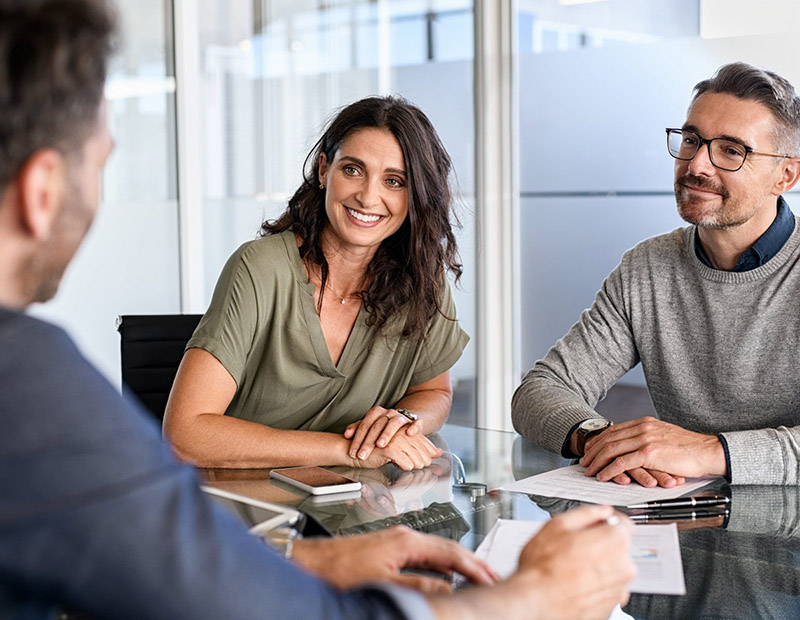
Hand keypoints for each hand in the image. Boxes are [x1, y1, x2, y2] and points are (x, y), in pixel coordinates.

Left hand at [291, 526, 497, 593]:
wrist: (311, 561)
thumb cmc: (339, 569)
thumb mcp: (383, 582)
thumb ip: (418, 585)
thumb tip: (447, 588)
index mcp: (406, 541)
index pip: (450, 553)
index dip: (474, 567)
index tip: (490, 578)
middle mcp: (404, 536)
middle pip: (448, 549)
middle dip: (472, 563)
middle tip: (492, 578)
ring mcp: (397, 540)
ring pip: (437, 551)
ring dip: (458, 565)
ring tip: (476, 578)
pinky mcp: (389, 547)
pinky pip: (425, 555)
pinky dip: (441, 566)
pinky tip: (445, 577)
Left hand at [345, 406, 421, 460]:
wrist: (403, 422)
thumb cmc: (384, 427)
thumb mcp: (370, 427)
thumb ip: (357, 429)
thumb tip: (347, 434)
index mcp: (377, 413)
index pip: (365, 424)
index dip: (358, 439)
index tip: (353, 453)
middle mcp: (389, 413)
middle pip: (377, 425)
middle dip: (368, 442)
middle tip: (362, 455)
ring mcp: (402, 417)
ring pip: (394, 423)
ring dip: (387, 434)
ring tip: (380, 445)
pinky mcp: (414, 422)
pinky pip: (416, 423)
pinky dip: (413, 427)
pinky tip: (409, 434)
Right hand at [348, 428, 441, 470]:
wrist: (352, 449)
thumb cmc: (373, 449)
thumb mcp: (398, 447)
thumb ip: (418, 448)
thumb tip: (438, 452)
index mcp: (402, 428)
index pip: (422, 440)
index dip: (429, 451)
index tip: (433, 458)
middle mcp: (400, 430)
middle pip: (421, 449)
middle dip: (423, 460)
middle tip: (423, 466)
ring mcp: (395, 438)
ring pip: (415, 456)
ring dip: (414, 464)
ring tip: (410, 467)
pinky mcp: (389, 448)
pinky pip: (405, 462)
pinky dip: (405, 467)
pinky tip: (399, 466)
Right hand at [512, 505, 635, 619]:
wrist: (537, 601)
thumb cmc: (544, 567)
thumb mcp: (558, 525)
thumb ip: (586, 513)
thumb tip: (600, 511)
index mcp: (614, 541)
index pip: (623, 523)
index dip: (607, 520)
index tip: (598, 522)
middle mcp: (623, 566)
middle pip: (618, 547)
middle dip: (601, 544)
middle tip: (576, 545)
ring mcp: (619, 589)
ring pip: (613, 569)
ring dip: (599, 565)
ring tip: (572, 566)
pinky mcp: (611, 606)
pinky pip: (607, 588)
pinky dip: (596, 584)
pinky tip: (576, 581)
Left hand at [580, 416, 725, 485]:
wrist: (708, 451)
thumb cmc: (690, 449)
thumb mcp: (664, 437)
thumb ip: (648, 438)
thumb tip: (634, 447)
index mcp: (645, 422)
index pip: (614, 430)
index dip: (599, 441)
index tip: (591, 450)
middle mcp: (642, 427)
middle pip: (609, 438)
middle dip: (593, 451)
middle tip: (584, 462)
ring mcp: (645, 439)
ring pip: (612, 450)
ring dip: (598, 461)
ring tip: (590, 471)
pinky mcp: (649, 453)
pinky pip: (622, 462)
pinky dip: (609, 470)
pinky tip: (603, 476)